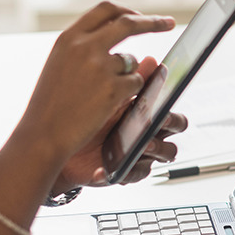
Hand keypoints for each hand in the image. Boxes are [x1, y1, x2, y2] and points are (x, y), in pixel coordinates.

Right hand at [16, 1, 175, 169]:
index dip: (128, 11)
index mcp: (69, 38)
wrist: (43, 135)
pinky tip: (107, 104)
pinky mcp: (114, 88)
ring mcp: (100, 66)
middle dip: (153, 21)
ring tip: (101, 95)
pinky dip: (129, 92)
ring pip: (132, 61)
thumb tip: (119, 30)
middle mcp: (85, 47)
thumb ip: (84, 46)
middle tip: (170, 23)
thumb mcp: (60, 64)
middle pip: (129, 23)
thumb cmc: (51, 104)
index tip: (141, 16)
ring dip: (127, 75)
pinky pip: (136, 82)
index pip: (105, 10)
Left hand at [52, 56, 189, 192]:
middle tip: (156, 122)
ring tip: (141, 145)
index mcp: (148, 114)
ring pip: (167, 153)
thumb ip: (132, 81)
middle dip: (170, 125)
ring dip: (156, 148)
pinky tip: (103, 168)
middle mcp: (150, 132)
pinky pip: (137, 173)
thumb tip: (151, 60)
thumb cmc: (85, 117)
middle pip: (177, 130)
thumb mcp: (108, 97)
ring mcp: (141, 152)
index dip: (172, 113)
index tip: (162, 109)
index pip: (173, 113)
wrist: (58, 143)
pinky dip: (121, 172)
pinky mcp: (127, 171)